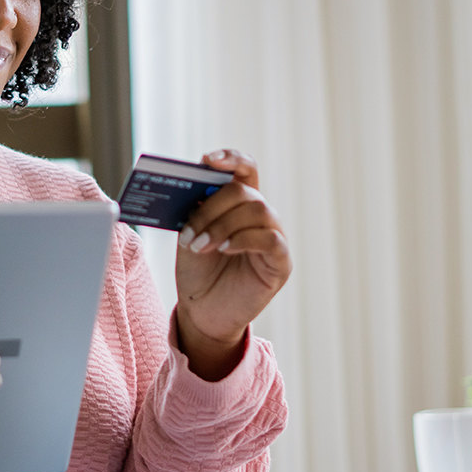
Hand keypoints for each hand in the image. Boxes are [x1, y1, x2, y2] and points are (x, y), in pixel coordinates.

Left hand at [175, 149, 290, 380]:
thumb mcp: (190, 234)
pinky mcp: (281, 262)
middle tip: (189, 229)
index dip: (231, 158)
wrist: (203, 312)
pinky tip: (224, 249)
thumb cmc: (199, 271)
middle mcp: (261, 215)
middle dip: (213, 206)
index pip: (245, 168)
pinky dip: (243, 239)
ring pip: (257, 210)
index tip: (207, 159)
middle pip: (245, 191)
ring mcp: (274, 237)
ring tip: (199, 245)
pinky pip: (270, 239)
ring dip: (222, 225)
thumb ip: (195, 210)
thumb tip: (192, 188)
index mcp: (239, 203)